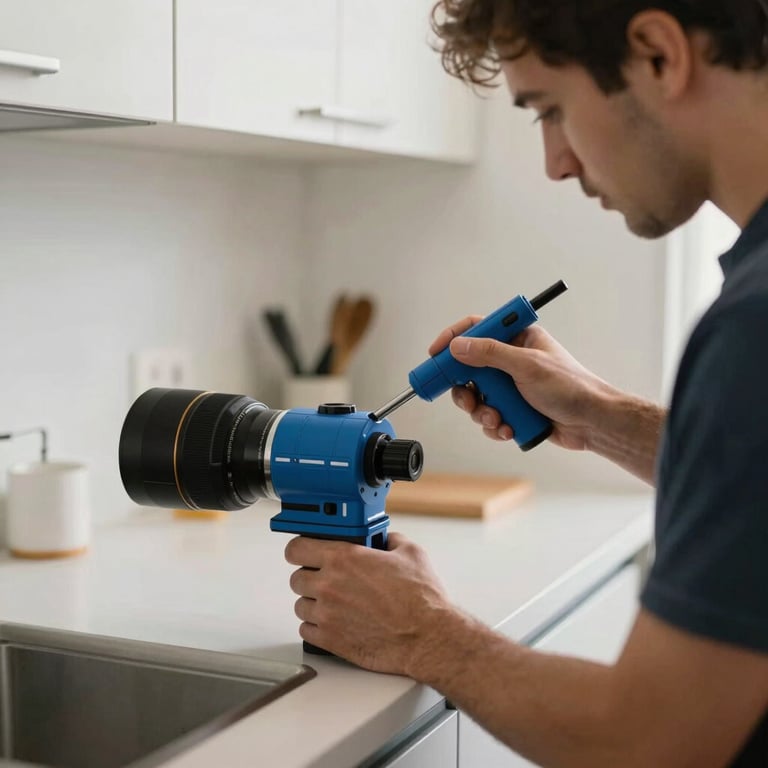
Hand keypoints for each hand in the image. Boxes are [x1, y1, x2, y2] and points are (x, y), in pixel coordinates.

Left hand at [285, 532, 451, 673]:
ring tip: (335, 603)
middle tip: (328, 579)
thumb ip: (389, 540)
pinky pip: (306, 630)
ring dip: (314, 602)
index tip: (305, 552)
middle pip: (296, 577)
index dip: (301, 549)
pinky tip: (333, 622)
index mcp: (344, 558)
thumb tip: (383, 540)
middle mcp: (329, 584)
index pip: (297, 548)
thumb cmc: (421, 598)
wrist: (428, 636)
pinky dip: (316, 626)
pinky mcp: (330, 640)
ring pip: (300, 605)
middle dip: (311, 576)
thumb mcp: (410, 552)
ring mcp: (327, 614)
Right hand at [428, 320, 615, 450]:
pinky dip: (494, 425)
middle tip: (467, 399)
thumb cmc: (570, 387)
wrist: (592, 423)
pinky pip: (489, 416)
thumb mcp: (527, 366)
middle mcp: (512, 360)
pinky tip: (507, 429)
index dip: (454, 339)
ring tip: (497, 419)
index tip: (435, 354)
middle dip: (466, 389)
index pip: (478, 328)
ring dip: (482, 412)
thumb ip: (490, 354)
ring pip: (478, 397)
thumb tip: (458, 347)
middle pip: (470, 368)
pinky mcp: (514, 409)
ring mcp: (512, 386)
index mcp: (518, 339)